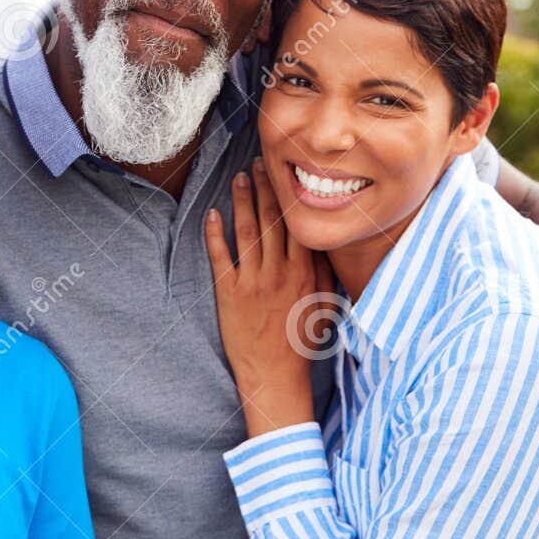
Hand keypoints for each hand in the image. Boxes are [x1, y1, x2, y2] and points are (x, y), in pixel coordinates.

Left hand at [205, 159, 325, 436]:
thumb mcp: (324, 305)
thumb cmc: (302, 343)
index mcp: (305, 273)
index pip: (297, 223)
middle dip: (264, 188)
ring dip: (241, 201)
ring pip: (246, 232)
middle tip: (259, 163)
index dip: (289, 195)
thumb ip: (324, 272)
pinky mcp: (229, 294)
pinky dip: (214, 234)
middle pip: (271, 220)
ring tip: (238, 178)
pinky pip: (220, 257)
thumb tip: (326, 242)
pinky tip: (213, 214)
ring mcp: (252, 281)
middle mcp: (279, 272)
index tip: (286, 172)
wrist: (276, 376)